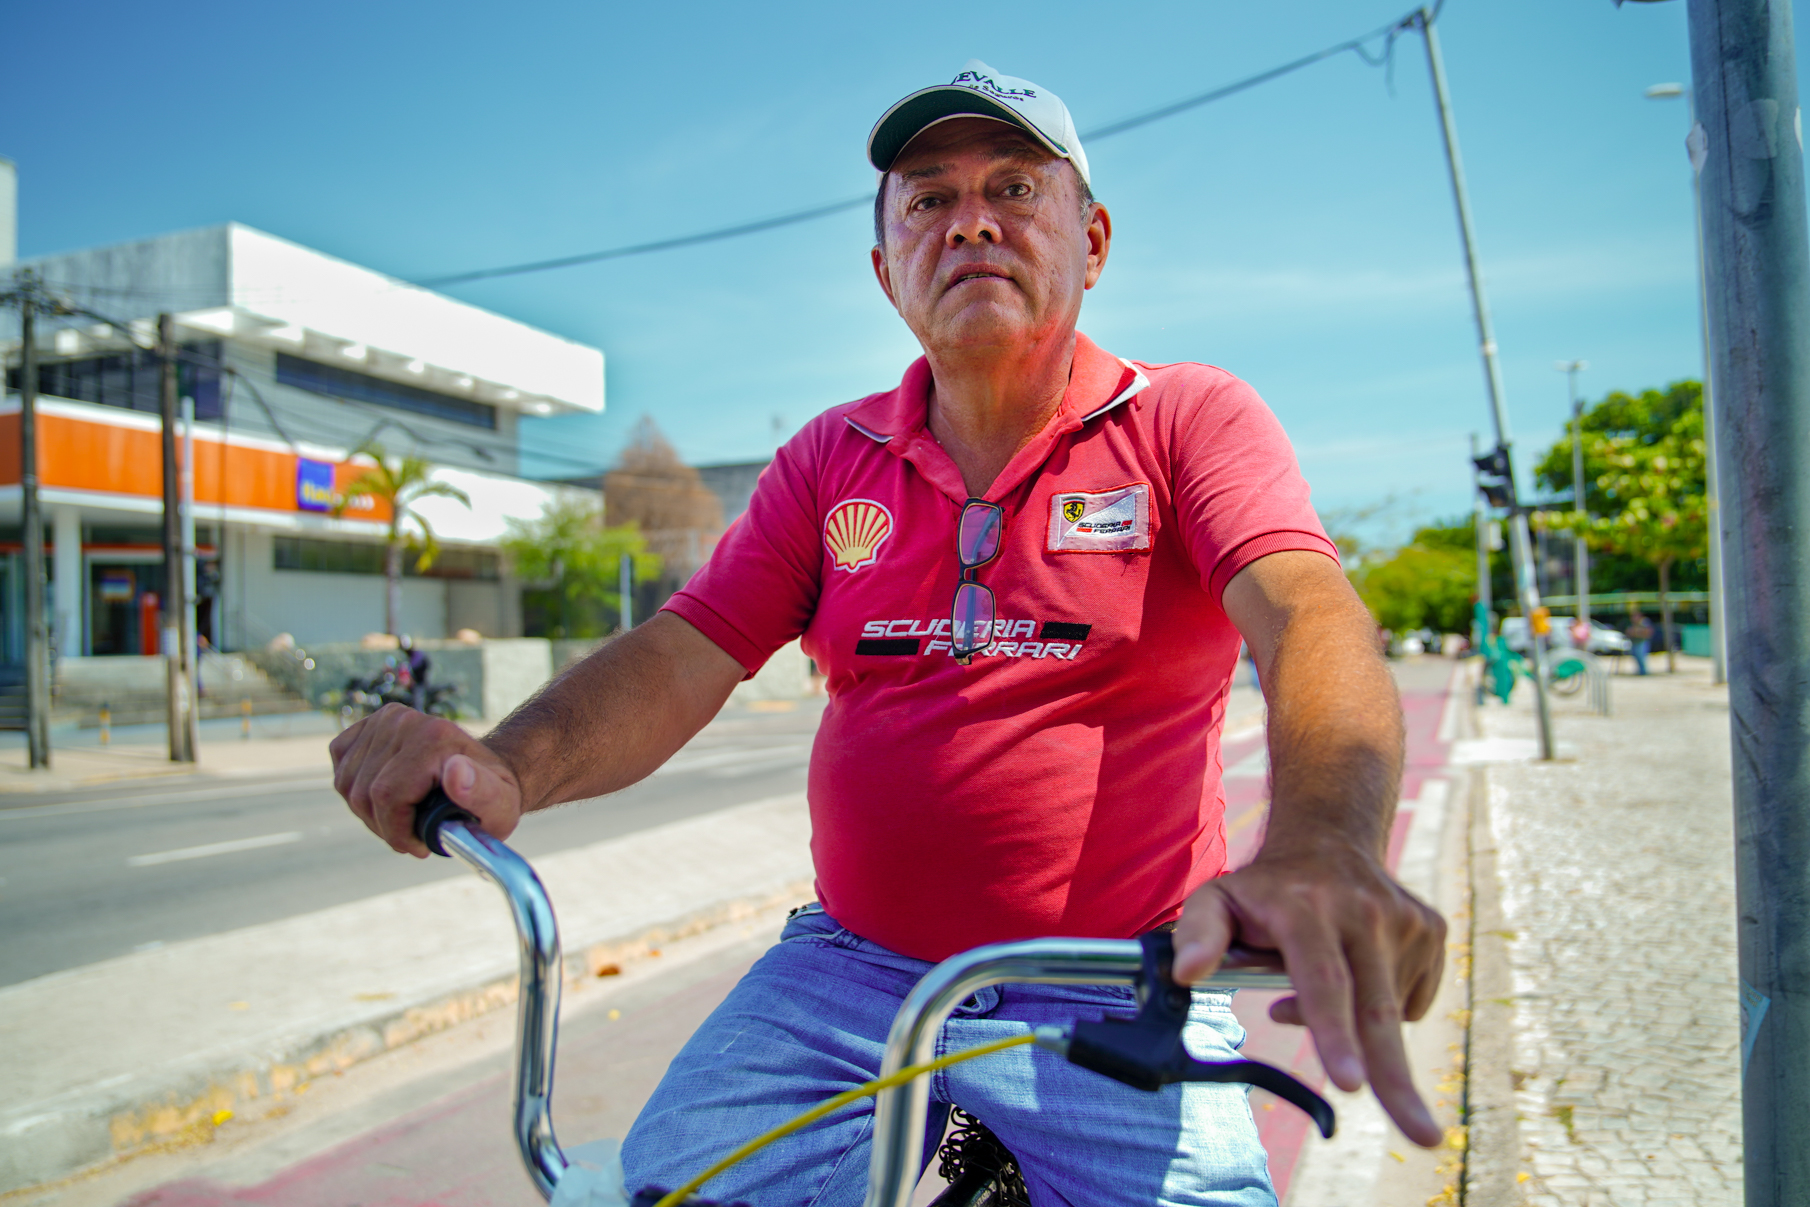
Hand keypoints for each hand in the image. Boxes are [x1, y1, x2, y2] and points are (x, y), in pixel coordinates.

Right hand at [330, 703, 524, 857]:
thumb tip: (456, 771)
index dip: (396, 831)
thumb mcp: (499, 804)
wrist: (484, 773)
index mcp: (434, 737)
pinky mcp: (366, 726)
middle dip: (385, 827)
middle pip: (364, 794)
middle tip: (413, 836)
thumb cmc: (491, 796)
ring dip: (370, 814)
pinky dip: (355, 792)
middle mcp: (404, 721)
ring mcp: (383, 721)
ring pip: (348, 786)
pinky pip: (341, 768)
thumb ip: (482, 792)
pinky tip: (384, 797)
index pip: (387, 795)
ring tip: (403, 819)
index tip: (418, 846)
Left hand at [1171, 841, 1446, 1147]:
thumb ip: (1197, 934)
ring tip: (1324, 983)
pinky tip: (1359, 971)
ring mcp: (1402, 920)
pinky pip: (1411, 1000)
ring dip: (1358, 1026)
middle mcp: (1361, 910)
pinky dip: (1385, 1004)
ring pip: (1390, 1012)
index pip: (1322, 979)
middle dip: (1397, 1080)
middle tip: (1425, 1138)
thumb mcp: (1217, 900)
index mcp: (1305, 908)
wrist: (1328, 839)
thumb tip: (1187, 974)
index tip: (1351, 1082)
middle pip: (1376, 1012)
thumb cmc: (1264, 888)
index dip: (1332, 1031)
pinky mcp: (1430, 931)